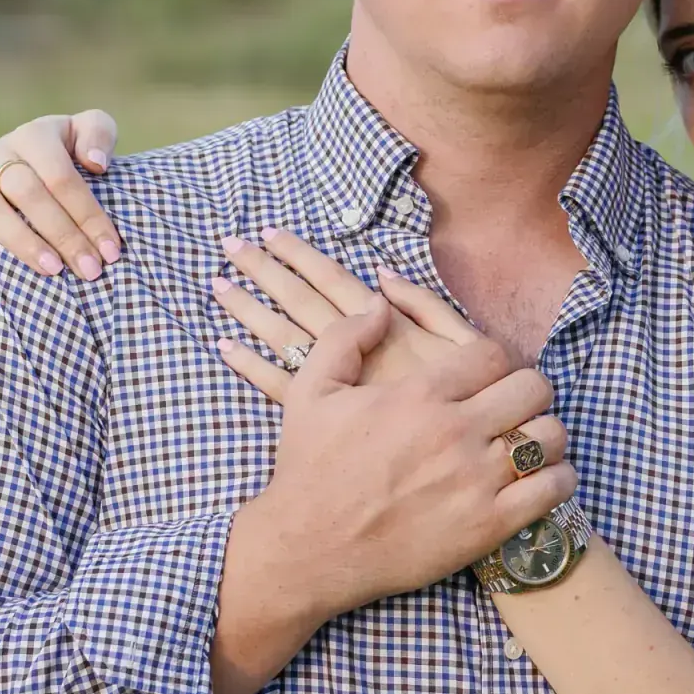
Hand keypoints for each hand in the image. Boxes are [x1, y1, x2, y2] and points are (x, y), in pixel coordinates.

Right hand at [0, 110, 122, 284]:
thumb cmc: (69, 155)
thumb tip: (95, 164)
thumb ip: (98, 133)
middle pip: (27, 193)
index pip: (61, 176)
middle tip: (89, 269)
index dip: (88, 214)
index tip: (111, 251)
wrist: (32, 166)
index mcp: (33, 135)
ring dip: (21, 242)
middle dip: (63, 235)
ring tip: (52, 270)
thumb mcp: (88, 132)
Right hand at [209, 291, 577, 693]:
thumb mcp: (310, 391)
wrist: (307, 549)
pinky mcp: (488, 526)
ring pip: (551, 437)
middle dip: (529, 391)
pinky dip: (557, 480)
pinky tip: (539, 480)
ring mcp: (475, 480)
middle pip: (533, 388)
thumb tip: (380, 303)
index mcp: (419, 394)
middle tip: (515, 406)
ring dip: (546, 435)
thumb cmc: (307, 470)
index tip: (489, 376)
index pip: (493, 354)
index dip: (496, 360)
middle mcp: (454, 431)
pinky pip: (552, 490)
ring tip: (530, 443)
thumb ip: (346, 338)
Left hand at [211, 228, 505, 392]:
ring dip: (249, 310)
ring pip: (281, 338)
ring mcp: (336, 387)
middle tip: (229, 246)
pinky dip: (249, 365)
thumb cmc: (474, 404)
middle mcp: (354, 352)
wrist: (468, 462)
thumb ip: (428, 308)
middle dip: (264, 271)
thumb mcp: (467, 347)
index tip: (268, 231)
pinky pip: (276, 387)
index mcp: (385, 328)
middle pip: (298, 302)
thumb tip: (383, 276)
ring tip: (219, 285)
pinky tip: (224, 346)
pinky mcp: (324, 420)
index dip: (300, 255)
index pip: (333, 281)